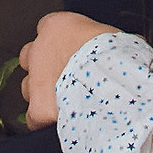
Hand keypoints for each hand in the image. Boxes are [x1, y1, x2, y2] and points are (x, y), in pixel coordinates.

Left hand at [20, 11, 116, 128]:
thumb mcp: (115, 37)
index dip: (59, 42)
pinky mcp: (37, 108)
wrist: (110, 83)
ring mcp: (35, 80)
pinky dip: (43, 121)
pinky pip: (33, 117)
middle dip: (43, 66)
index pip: (47, 28)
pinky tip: (59, 125)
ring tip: (62, 102)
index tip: (70, 50)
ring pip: (28, 86)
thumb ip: (108, 40)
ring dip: (41, 93)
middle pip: (30, 56)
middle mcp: (40, 50)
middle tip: (63, 77)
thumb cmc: (117, 57)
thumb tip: (124, 47)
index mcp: (58, 27)